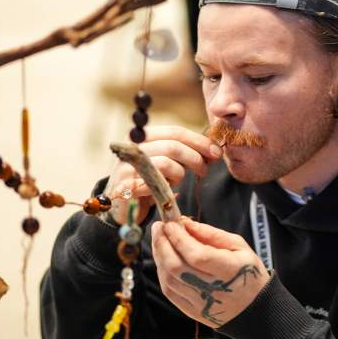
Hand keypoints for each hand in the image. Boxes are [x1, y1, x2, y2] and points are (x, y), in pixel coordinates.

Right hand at [104, 126, 221, 224]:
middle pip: (173, 146)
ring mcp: (127, 166)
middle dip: (195, 157)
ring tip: (179, 181)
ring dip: (180, 174)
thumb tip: (213, 150)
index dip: (199, 141)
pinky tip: (165, 192)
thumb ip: (184, 153)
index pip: (175, 131)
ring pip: (165, 163)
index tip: (216, 152)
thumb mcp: (166, 162)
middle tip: (205, 170)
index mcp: (143, 136)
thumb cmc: (148, 182)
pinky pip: (154, 184)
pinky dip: (166, 188)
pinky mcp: (125, 186)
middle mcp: (132, 147)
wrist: (121, 206)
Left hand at [151, 217, 268, 327]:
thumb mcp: (239, 247)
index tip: (170, 223)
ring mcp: (201, 303)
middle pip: (177, 267)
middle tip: (158, 227)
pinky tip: (163, 259)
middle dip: (162, 243)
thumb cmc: (247, 272)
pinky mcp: (192, 312)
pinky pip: (169, 291)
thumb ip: (212, 234)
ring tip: (159, 240)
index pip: (196, 255)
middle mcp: (213, 290)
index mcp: (229, 271)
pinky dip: (162, 273)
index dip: (178, 238)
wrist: (255, 308)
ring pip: (169, 279)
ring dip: (159, 257)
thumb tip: (186, 223)